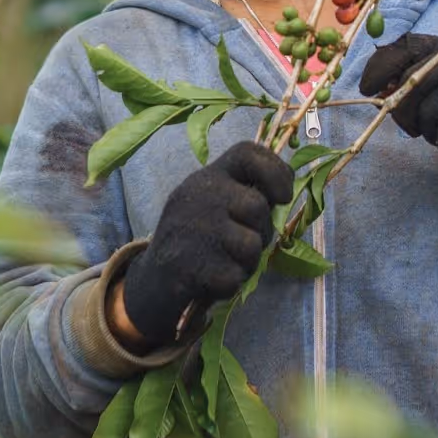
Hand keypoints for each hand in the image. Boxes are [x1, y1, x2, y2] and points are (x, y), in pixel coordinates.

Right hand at [117, 142, 293, 346]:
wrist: (153, 279)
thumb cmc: (198, 239)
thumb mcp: (214, 204)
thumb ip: (244, 195)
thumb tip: (283, 195)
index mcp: (208, 176)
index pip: (247, 153)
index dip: (275, 170)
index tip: (283, 196)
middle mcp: (198, 195)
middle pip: (258, 206)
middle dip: (263, 230)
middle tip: (245, 242)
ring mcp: (191, 229)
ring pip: (252, 245)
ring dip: (249, 262)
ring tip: (228, 261)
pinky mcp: (187, 265)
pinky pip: (235, 277)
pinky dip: (230, 284)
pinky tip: (211, 279)